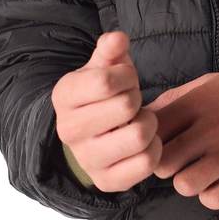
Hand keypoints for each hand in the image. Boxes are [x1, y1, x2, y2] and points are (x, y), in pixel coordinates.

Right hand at [51, 30, 160, 191]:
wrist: (92, 136)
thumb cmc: (102, 95)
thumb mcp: (103, 67)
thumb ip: (110, 50)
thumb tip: (117, 38)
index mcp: (64, 97)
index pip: (105, 81)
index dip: (126, 76)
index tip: (125, 80)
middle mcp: (68, 131)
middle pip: (126, 107)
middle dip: (137, 99)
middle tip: (131, 102)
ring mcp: (87, 159)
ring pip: (140, 136)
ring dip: (148, 124)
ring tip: (138, 121)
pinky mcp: (107, 181)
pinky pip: (148, 162)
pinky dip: (154, 148)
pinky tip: (143, 142)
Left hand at [143, 67, 218, 209]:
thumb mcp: (213, 82)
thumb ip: (179, 98)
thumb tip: (146, 116)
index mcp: (198, 103)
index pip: (152, 131)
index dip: (151, 140)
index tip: (162, 142)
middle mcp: (211, 129)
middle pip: (163, 163)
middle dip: (168, 164)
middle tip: (183, 160)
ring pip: (184, 185)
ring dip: (190, 181)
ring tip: (204, 171)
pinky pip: (213, 200)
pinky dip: (213, 195)